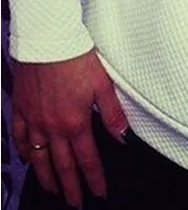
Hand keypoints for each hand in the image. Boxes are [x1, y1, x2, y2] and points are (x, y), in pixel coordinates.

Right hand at [11, 49, 128, 207]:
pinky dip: (23, 151)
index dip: (94, 179)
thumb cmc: (77, 57)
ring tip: (52, 190)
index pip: (86, 159)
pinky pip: (18, 136)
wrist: (48, 40)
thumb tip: (123, 137)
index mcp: (75, 122)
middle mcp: (52, 127)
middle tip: (75, 204)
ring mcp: (33, 119)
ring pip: (38, 156)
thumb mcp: (103, 84)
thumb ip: (112, 114)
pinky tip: (27, 157)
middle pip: (61, 165)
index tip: (99, 193)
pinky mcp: (21, 107)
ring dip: (46, 176)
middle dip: (70, 187)